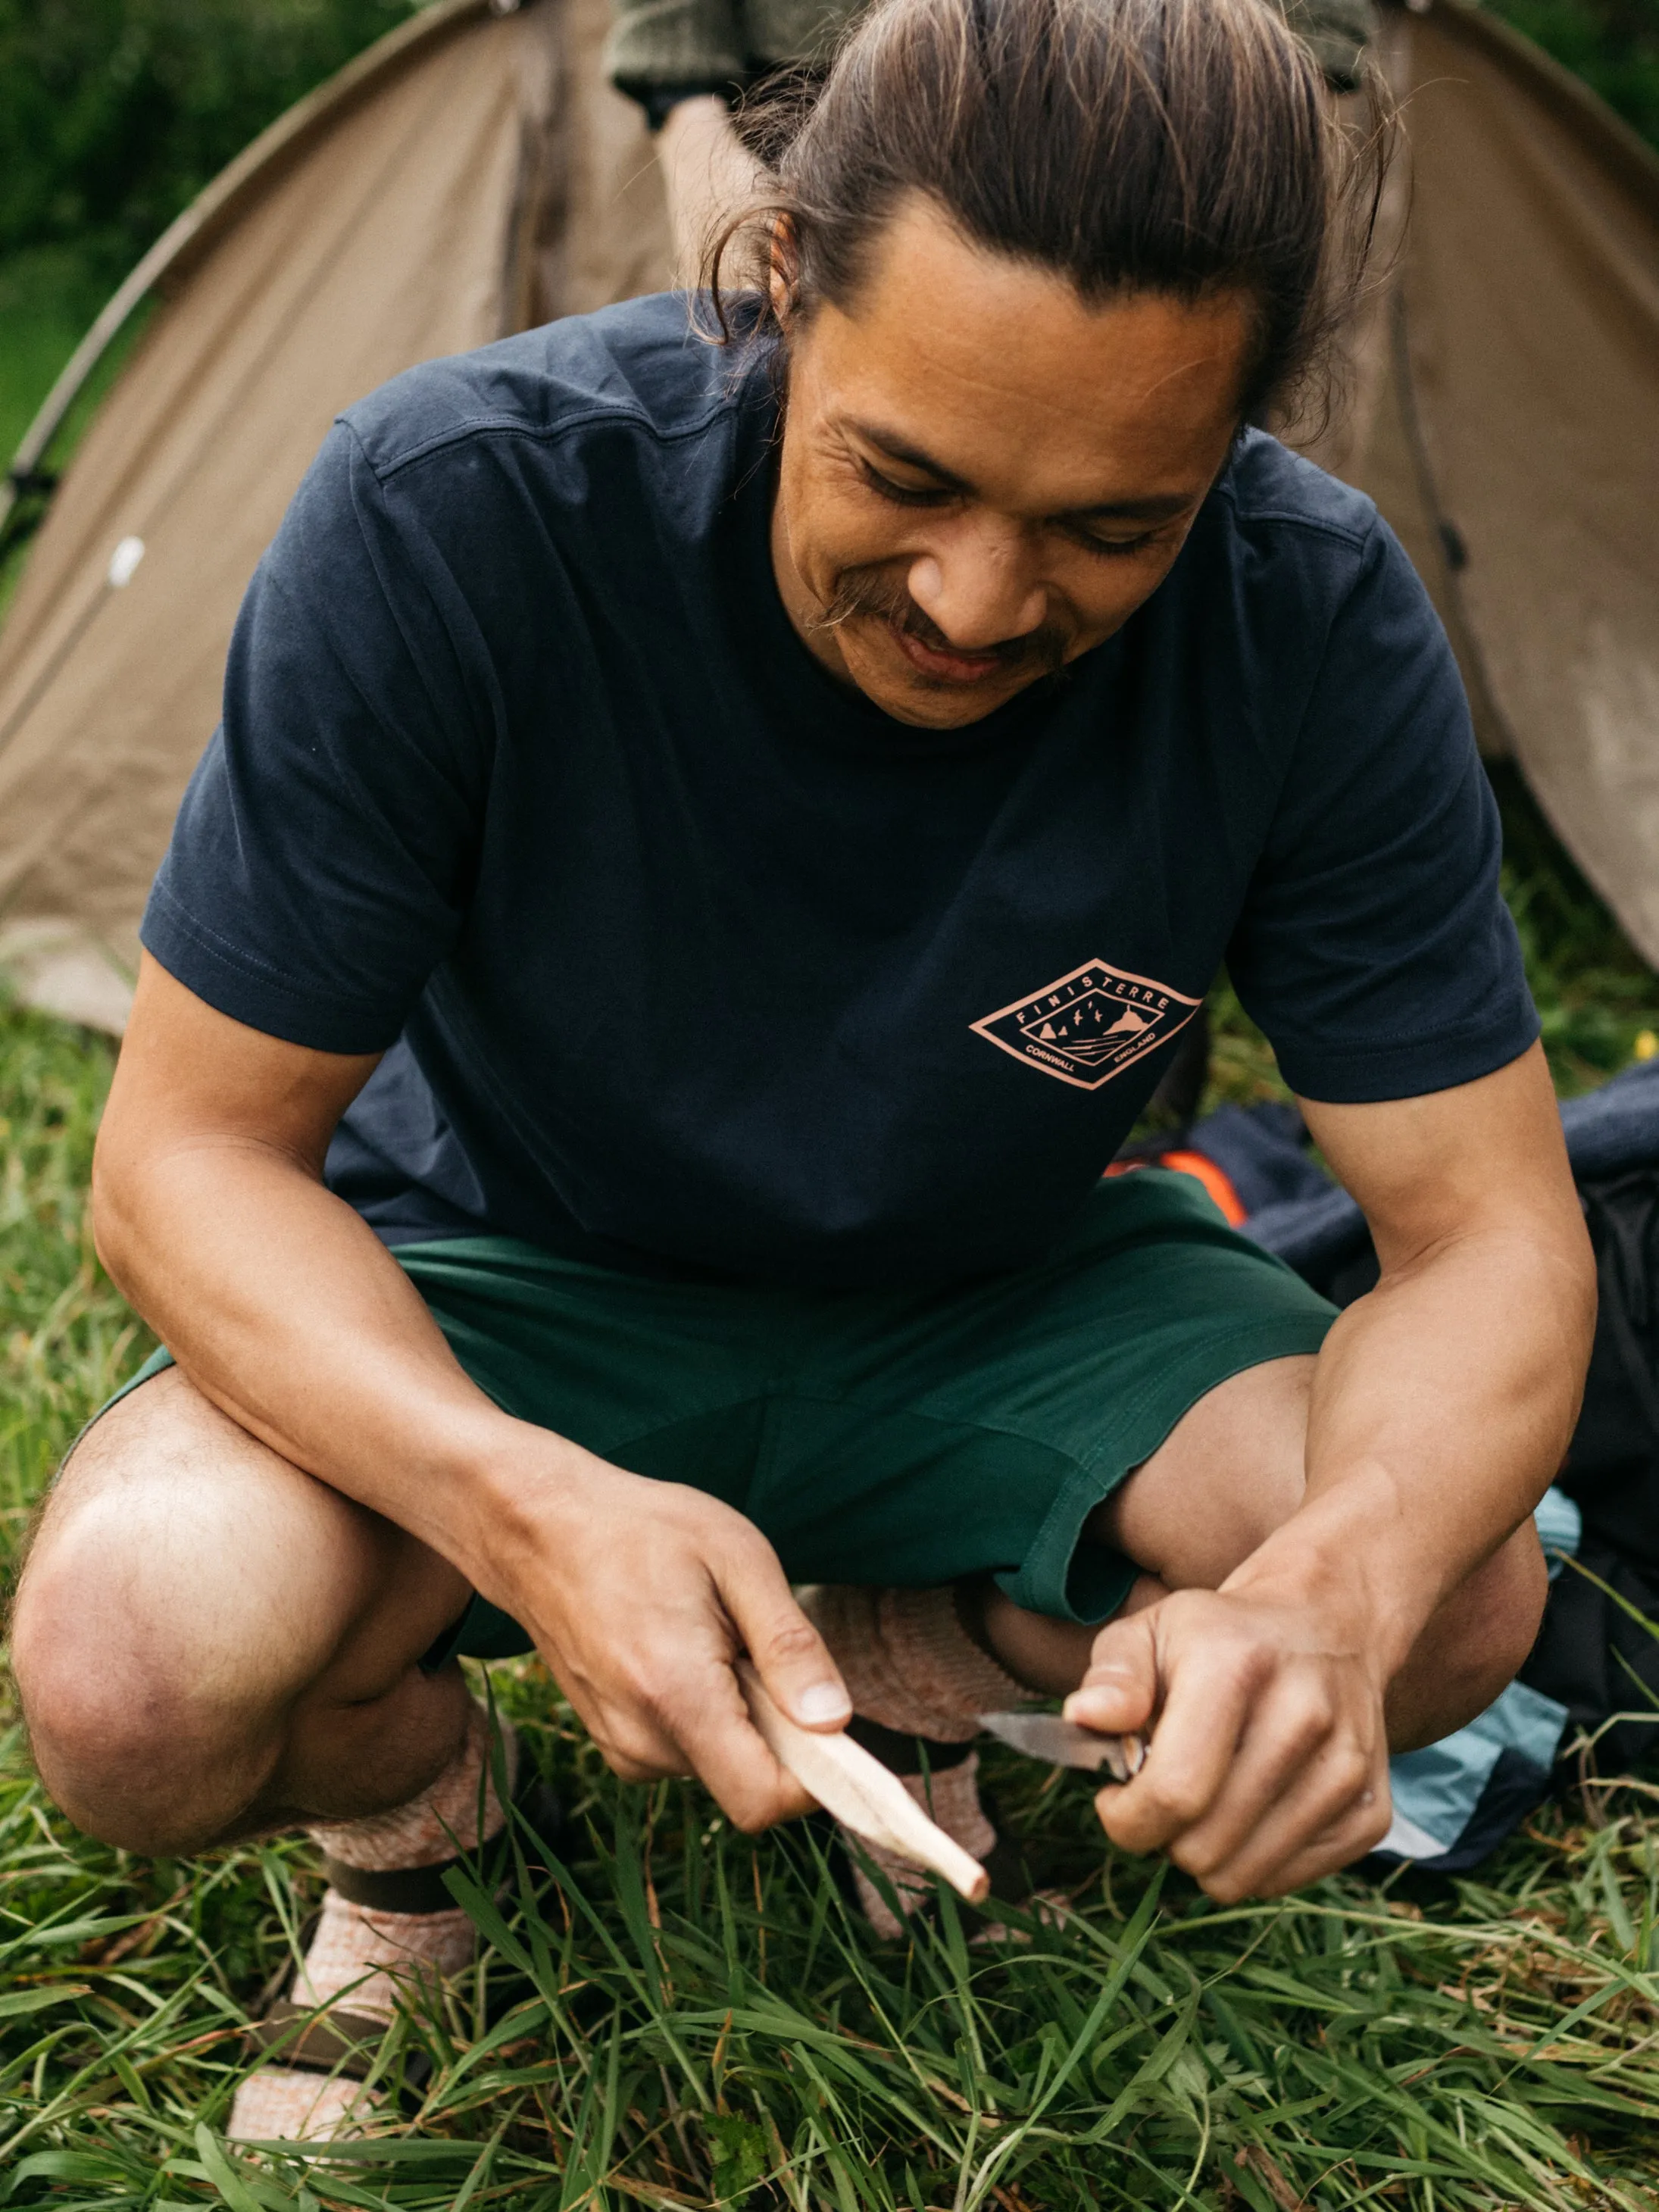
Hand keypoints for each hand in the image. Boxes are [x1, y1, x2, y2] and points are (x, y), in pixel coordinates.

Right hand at [475, 1442, 849, 1830]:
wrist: (540, 1528)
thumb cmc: (643, 1530)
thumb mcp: (739, 1557)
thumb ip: (790, 1647)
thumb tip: (835, 1722)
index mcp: (675, 1695)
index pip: (760, 1802)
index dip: (815, 1779)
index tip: (833, 1723)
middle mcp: (640, 1740)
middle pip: (747, 1778)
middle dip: (773, 1721)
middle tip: (747, 1638)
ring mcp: (619, 1747)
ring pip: (719, 1763)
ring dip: (736, 1712)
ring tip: (705, 1633)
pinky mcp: (612, 1743)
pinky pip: (687, 1750)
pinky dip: (704, 1711)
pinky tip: (679, 1648)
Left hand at [1063, 1582, 1392, 1898]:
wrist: (1327, 1626)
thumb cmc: (1220, 1637)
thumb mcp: (1152, 1631)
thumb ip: (1113, 1677)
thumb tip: (1084, 1718)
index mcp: (1236, 1668)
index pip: (1175, 1793)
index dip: (1126, 1819)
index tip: (1114, 1800)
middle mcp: (1304, 1718)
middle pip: (1205, 1846)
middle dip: (1162, 1836)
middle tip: (1164, 1791)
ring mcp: (1347, 1768)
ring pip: (1244, 1877)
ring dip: (1205, 1854)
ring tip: (1206, 1797)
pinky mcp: (1372, 1811)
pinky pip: (1285, 1881)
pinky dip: (1252, 1862)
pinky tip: (1248, 1808)